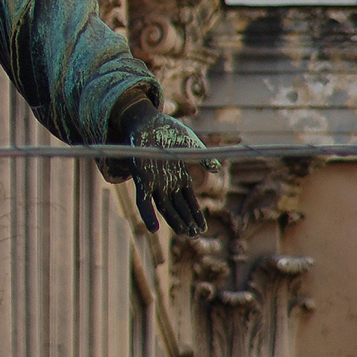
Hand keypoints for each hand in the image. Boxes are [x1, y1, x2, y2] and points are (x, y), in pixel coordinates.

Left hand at [101, 95, 216, 235]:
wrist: (146, 120)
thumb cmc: (168, 131)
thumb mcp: (190, 144)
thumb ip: (202, 157)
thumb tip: (216, 169)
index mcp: (179, 176)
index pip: (189, 201)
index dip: (195, 214)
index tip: (203, 228)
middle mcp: (166, 182)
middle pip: (178, 207)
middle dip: (186, 222)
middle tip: (195, 236)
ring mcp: (153, 181)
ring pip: (164, 207)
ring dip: (173, 221)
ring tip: (184, 234)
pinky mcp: (141, 178)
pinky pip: (143, 200)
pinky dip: (148, 214)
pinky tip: (154, 228)